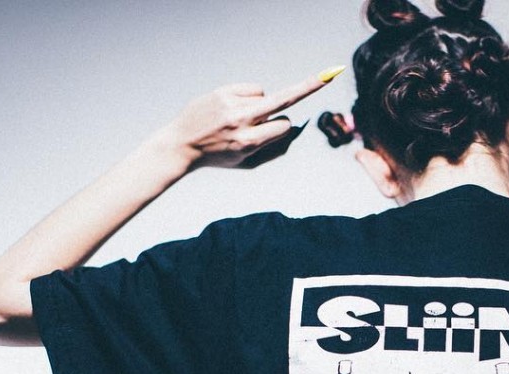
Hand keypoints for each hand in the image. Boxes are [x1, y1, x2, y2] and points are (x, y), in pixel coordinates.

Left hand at [164, 74, 328, 169]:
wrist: (181, 143)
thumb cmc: (219, 156)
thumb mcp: (247, 163)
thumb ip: (273, 149)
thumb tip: (295, 127)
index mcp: (248, 142)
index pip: (282, 126)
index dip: (283, 129)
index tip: (289, 125)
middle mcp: (240, 121)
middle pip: (282, 100)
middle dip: (307, 88)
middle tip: (328, 75)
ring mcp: (230, 104)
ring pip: (265, 96)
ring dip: (261, 105)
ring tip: (240, 118)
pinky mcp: (222, 91)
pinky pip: (252, 89)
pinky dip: (250, 97)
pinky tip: (235, 107)